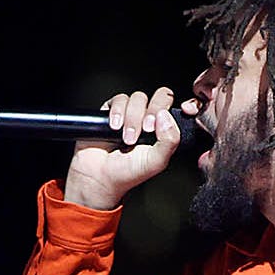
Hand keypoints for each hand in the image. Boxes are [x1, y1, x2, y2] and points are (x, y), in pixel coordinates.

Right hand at [62, 86, 185, 209]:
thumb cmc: (128, 173)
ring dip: (132, 118)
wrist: (100, 176)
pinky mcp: (112, 111)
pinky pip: (119, 99)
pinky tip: (115, 127)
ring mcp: (130, 114)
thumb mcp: (157, 161)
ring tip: (126, 138)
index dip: (168, 108)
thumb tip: (166, 115)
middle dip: (150, 112)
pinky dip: (117, 112)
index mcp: (162, 129)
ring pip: (138, 98)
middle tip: (145, 130)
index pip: (174, 107)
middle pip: (157, 97)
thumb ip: (170, 140)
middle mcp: (148, 119)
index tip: (158, 125)